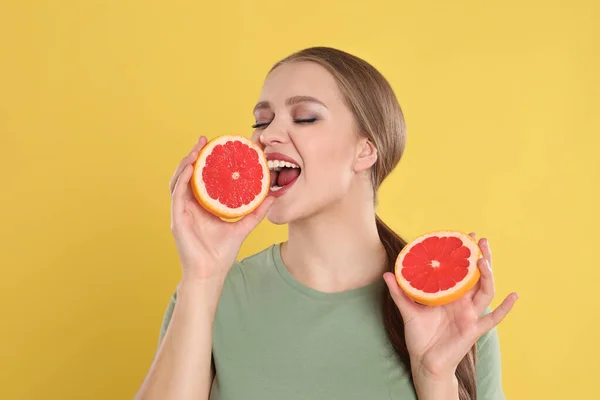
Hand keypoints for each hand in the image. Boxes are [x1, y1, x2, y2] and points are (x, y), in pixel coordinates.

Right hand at [169, 136, 274, 281]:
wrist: (211, 274)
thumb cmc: (222, 254)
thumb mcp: (243, 227)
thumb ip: (256, 211)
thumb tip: (273, 196)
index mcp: (201, 206)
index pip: (200, 178)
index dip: (204, 161)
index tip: (213, 145)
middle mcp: (189, 207)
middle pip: (187, 175)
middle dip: (193, 155)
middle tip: (203, 140)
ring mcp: (181, 212)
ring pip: (178, 181)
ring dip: (185, 164)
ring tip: (196, 150)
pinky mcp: (177, 219)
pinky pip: (177, 195)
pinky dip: (183, 180)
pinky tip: (191, 169)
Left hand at [383, 233, 517, 381]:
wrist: (424, 362)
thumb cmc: (419, 336)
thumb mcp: (407, 311)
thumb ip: (399, 293)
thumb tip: (387, 274)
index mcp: (449, 295)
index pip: (460, 271)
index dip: (464, 255)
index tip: (464, 236)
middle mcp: (463, 302)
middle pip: (477, 276)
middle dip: (480, 258)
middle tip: (480, 240)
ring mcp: (470, 315)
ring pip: (486, 291)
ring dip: (488, 276)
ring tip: (485, 260)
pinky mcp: (473, 330)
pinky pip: (493, 319)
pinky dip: (505, 309)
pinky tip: (514, 296)